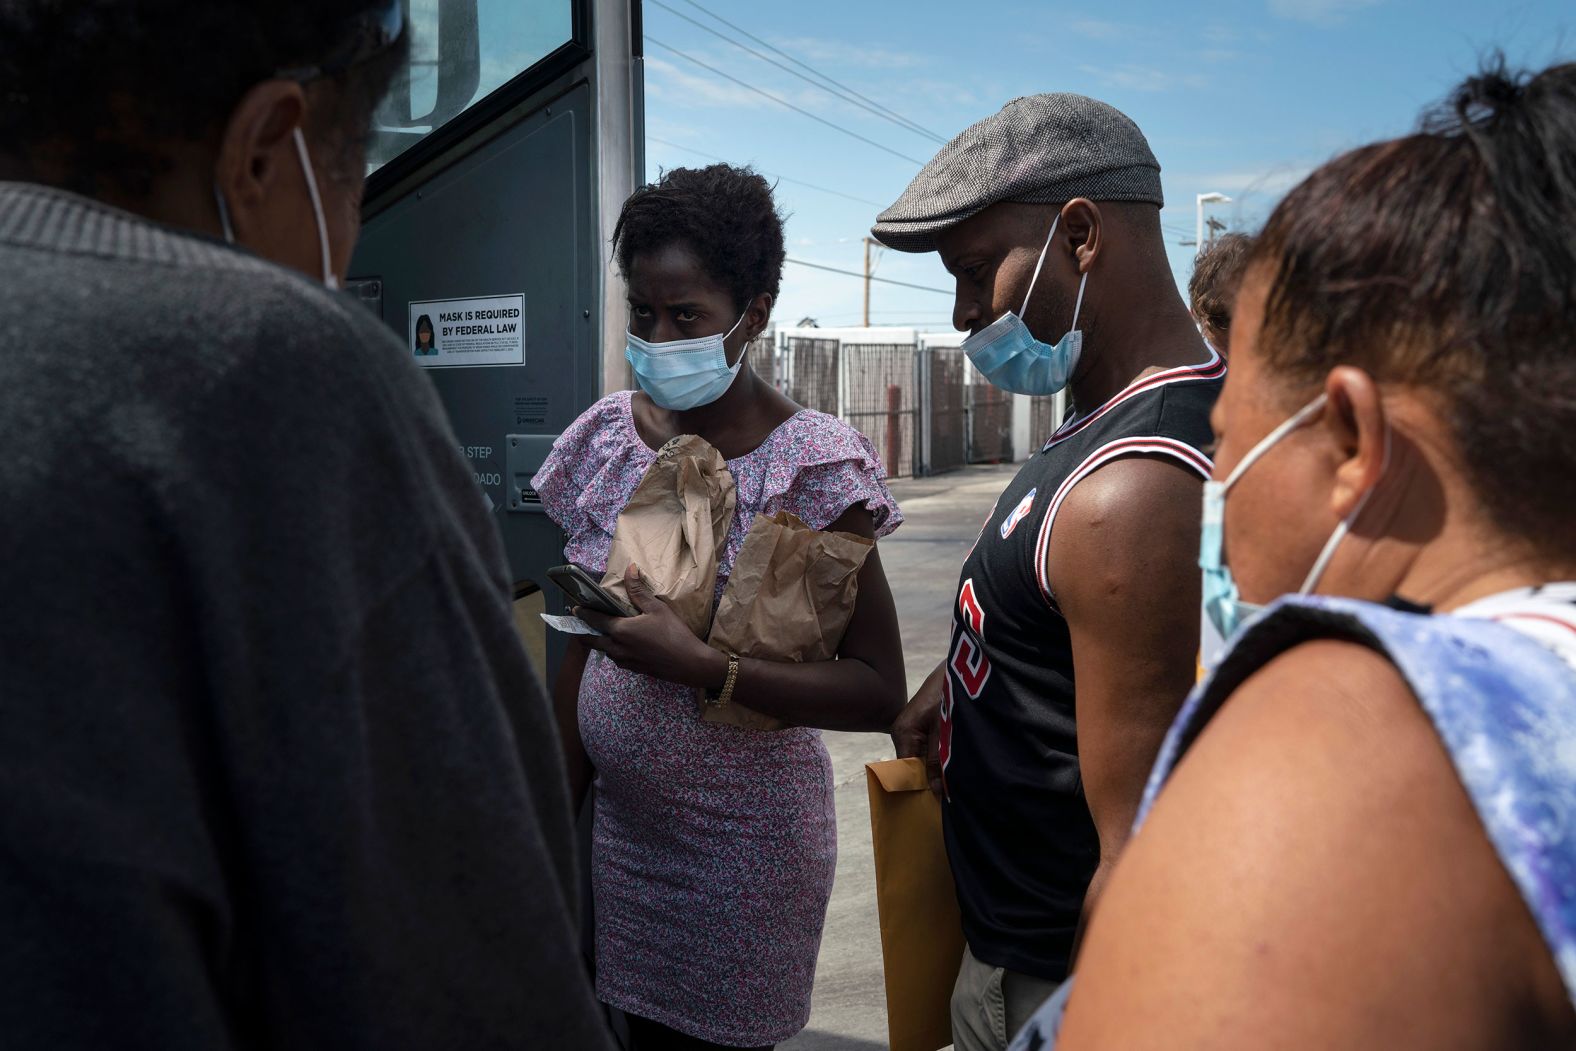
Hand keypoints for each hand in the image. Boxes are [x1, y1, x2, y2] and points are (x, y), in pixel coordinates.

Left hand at [576, 564, 726, 688]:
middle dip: (584, 631)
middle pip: (591, 640)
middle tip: (581, 623)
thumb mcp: (657, 608)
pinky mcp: (633, 669)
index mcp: (620, 630)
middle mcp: (616, 647)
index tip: (575, 608)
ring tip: (603, 631)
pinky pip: (616, 658)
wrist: (689, 664)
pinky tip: (623, 644)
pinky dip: (613, 650)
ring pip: (604, 650)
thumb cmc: (674, 633)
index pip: (594, 619)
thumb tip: (630, 569)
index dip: (583, 612)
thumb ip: (638, 591)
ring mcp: (624, 661)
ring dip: (600, 641)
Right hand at [890, 661, 945, 796]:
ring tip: (954, 782)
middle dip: (931, 779)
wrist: (960, 667)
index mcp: (902, 733)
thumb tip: (936, 790)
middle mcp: (902, 733)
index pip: (905, 772)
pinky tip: (953, 765)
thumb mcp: (945, 729)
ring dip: (938, 768)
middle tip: (950, 795)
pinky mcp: (923, 726)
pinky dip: (940, 758)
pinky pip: (929, 749)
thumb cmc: (950, 694)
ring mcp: (911, 730)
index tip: (935, 805)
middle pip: (913, 767)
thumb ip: (939, 760)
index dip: (920, 788)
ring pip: (923, 759)